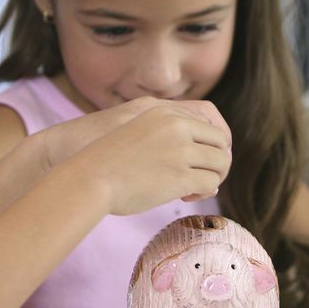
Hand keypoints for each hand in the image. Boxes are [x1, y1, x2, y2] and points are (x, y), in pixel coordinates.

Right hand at [76, 102, 231, 214]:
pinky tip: (186, 196)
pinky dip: (205, 192)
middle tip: (203, 175)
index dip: (215, 139)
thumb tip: (190, 148)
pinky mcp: (179, 176)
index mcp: (163, 111)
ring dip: (213, 177)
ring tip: (194, 188)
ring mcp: (179, 150)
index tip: (208, 154)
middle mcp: (175, 126)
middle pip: (220, 140)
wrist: (88, 178)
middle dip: (218, 159)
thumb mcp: (133, 127)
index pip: (209, 117)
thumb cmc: (103, 159)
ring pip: (221, 162)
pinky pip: (210, 183)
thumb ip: (161, 130)